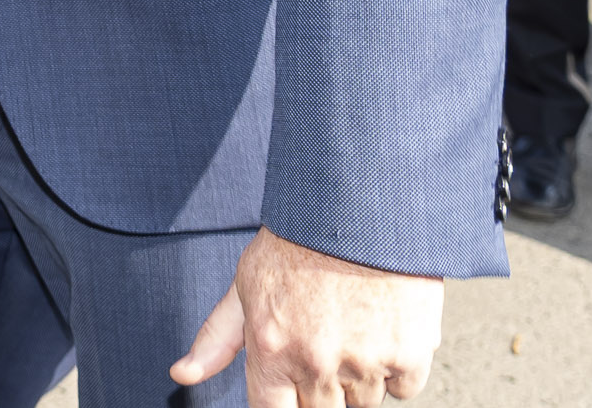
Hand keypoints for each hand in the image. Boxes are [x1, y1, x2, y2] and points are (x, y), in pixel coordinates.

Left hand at [173, 227, 440, 405]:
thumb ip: (216, 338)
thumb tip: (181, 374)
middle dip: (321, 386)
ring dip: (359, 376)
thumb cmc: (297, 243)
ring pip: (364, 403)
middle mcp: (316, 362)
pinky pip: (404, 388)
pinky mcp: (409, 355)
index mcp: (270, 349)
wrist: (358, 204)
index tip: (291, 391)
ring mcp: (364, 362)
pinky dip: (397, 366)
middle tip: (324, 343)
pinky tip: (383, 326)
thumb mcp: (245, 283)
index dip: (283, 405)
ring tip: (354, 326)